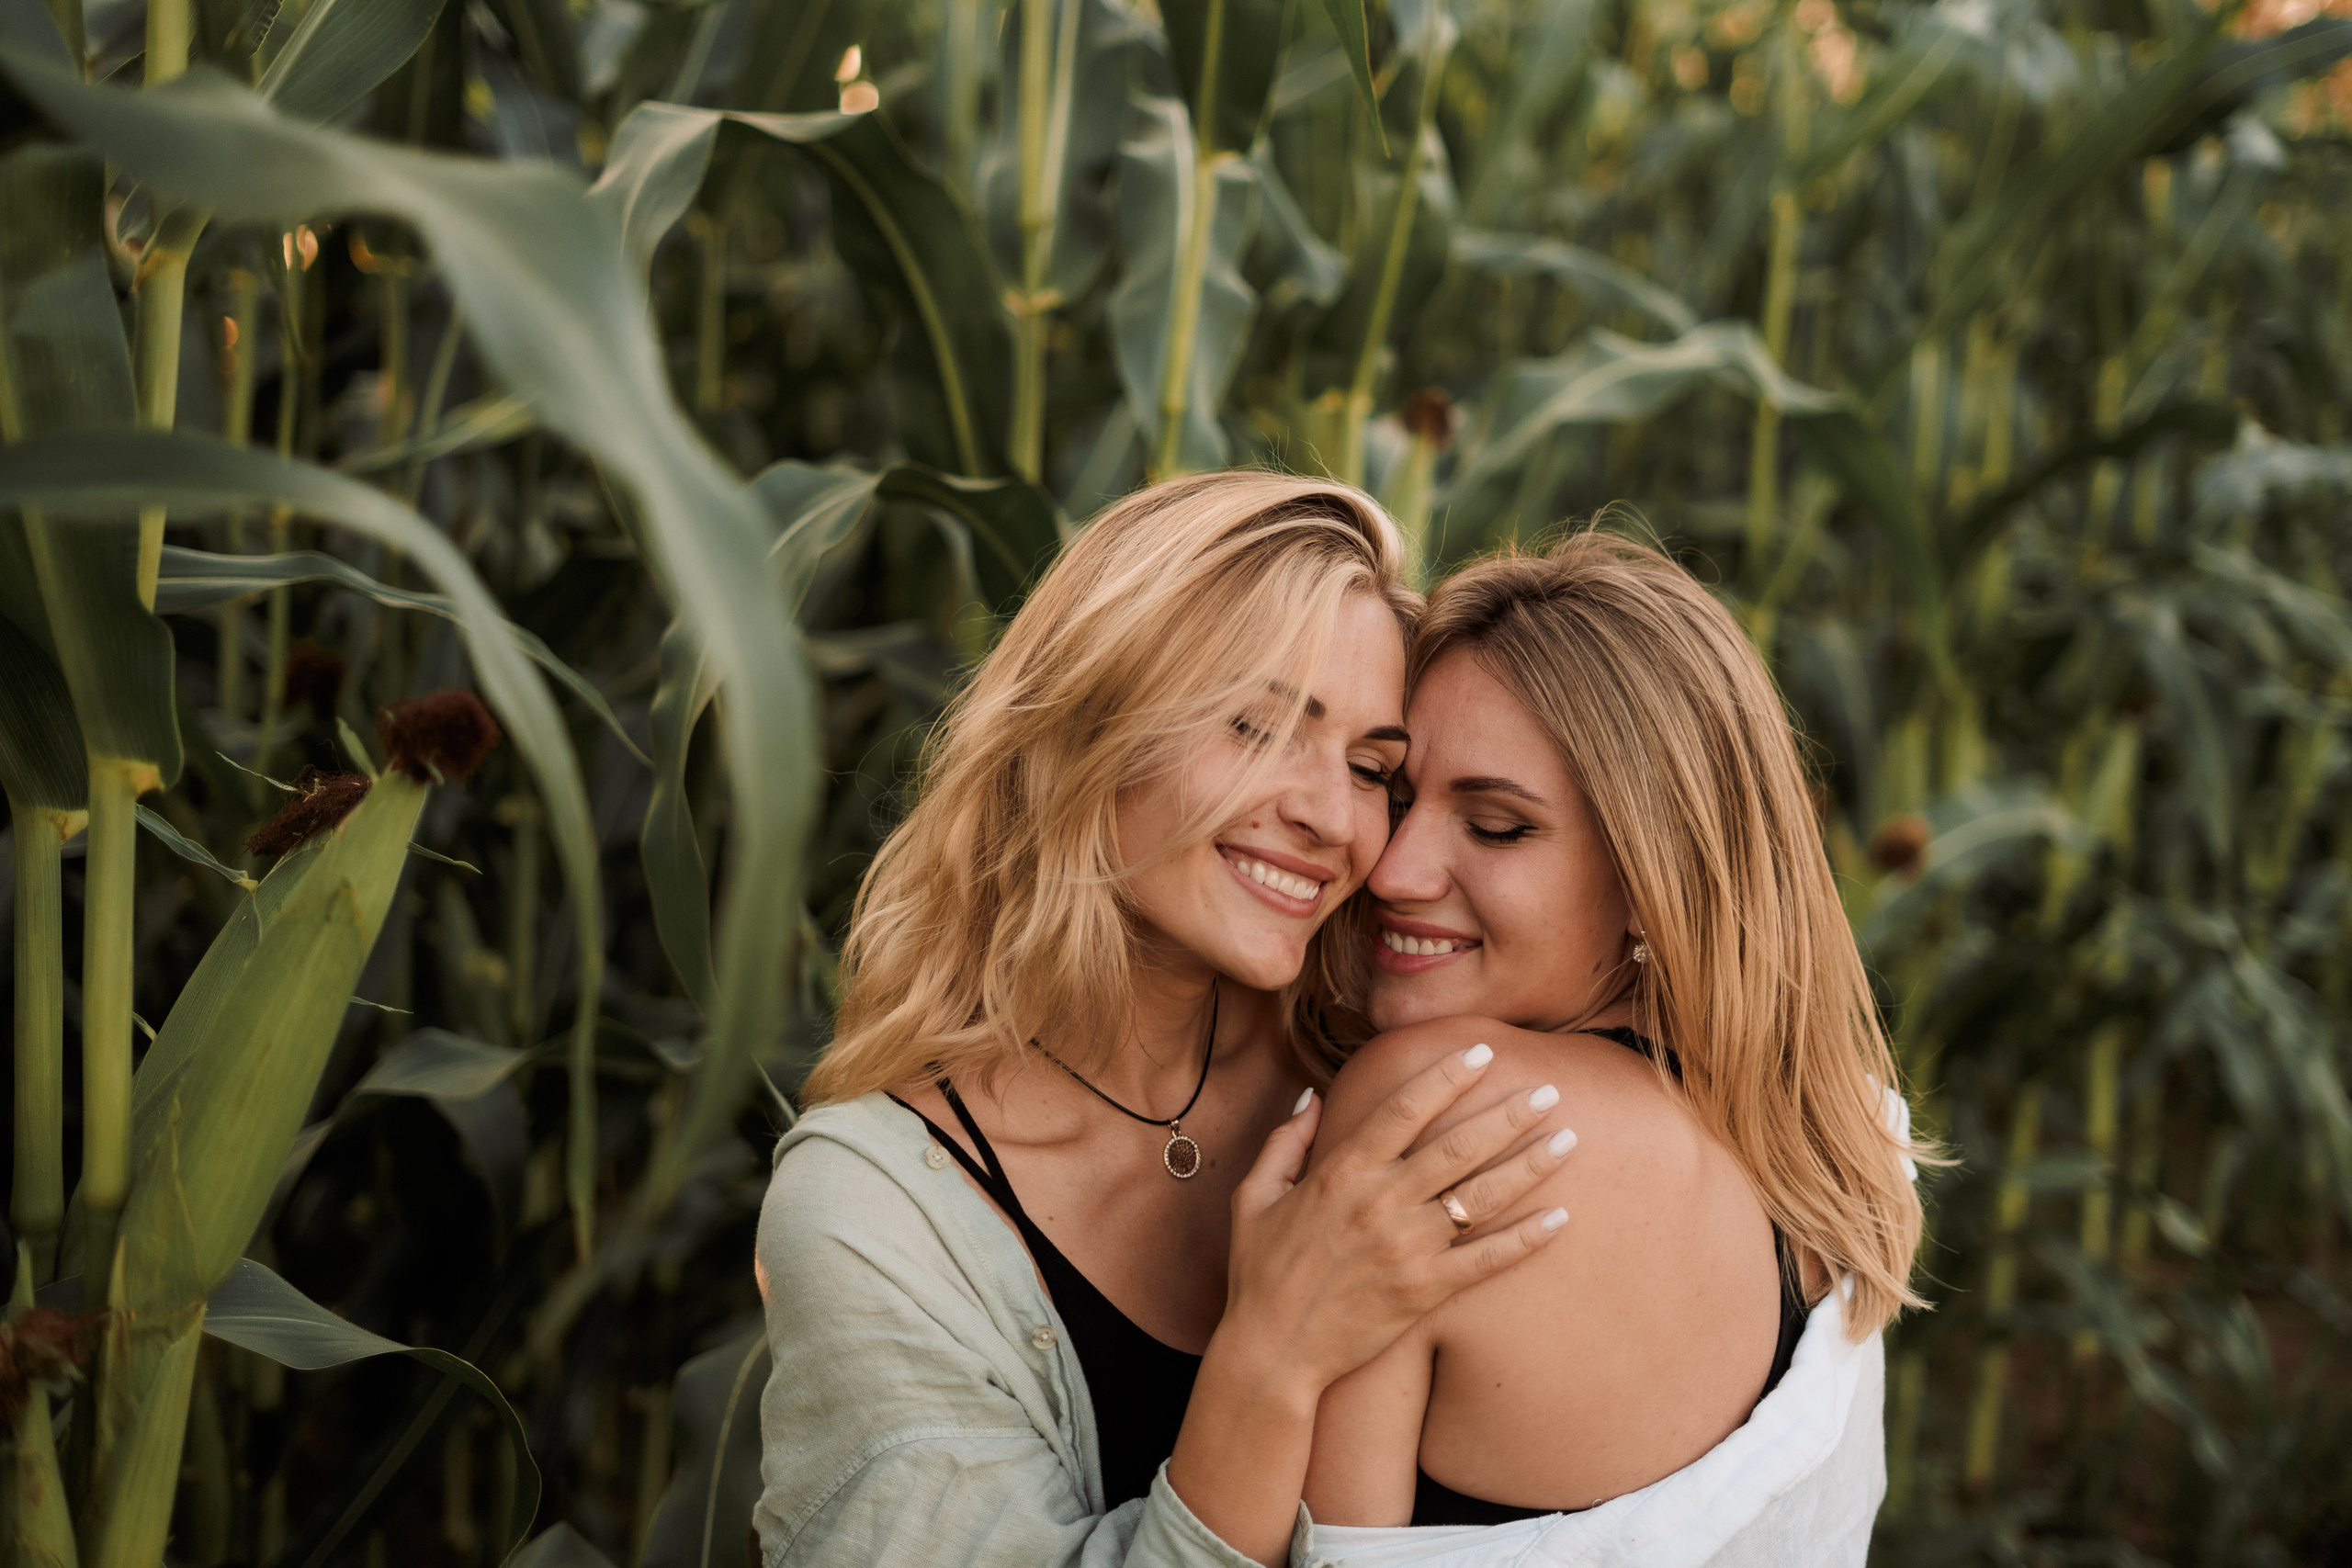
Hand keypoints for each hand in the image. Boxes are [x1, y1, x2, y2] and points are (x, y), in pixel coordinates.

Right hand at [1217, 1042, 1575, 1397]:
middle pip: (1457, 1146)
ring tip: (1568, 1139)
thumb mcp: (1255, 1195)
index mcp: (1340, 1172)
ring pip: (1481, 1197)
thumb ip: (1286, 1141)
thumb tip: (1315, 1095)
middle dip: (1508, 1113)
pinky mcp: (1422, 1292)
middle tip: (1548, 1090)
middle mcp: (1378, 1203)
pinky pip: (1485, 1261)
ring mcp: (1404, 1248)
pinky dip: (1525, 1239)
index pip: (1404, 1108)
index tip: (1482, 1052)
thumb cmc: (1259, 1272)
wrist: (1271, 1351)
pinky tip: (1560, 1218)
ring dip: (1529, 1165)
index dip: (1446, 1076)